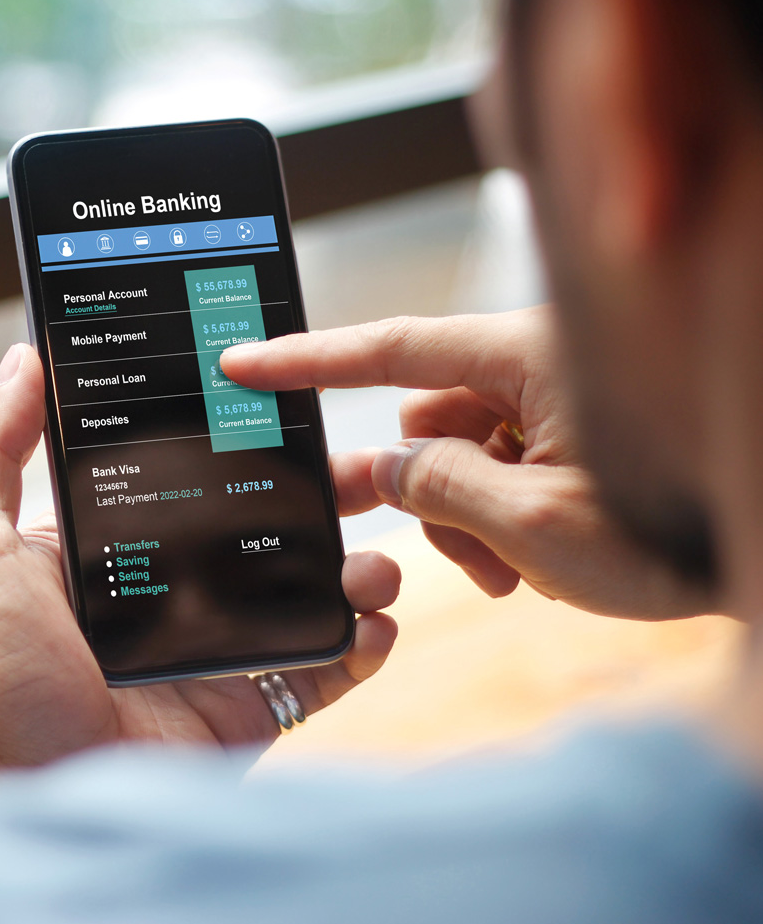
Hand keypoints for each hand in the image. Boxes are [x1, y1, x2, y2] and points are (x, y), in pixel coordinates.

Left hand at [0, 343, 399, 775]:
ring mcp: (212, 651)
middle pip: (264, 529)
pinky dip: (360, 645)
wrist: (23, 790)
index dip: (241, 441)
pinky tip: (378, 623)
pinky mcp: (244, 707)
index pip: (192, 476)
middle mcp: (169, 591)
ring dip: (356, 571)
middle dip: (323, 498)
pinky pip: (319, 670)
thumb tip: (21, 360)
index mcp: (113, 547)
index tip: (290, 404)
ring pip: (305, 595)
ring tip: (380, 562)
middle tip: (368, 475)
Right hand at [220, 307, 710, 619]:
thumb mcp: (537, 525)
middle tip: (477, 566)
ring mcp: (558, 400)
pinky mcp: (575, 431)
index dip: (307, 359)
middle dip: (431, 497)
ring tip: (522, 575)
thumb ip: (438, 489)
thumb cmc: (680, 534)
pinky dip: (501, 517)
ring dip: (469, 519)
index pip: (392, 348)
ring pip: (459, 453)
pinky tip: (544, 562)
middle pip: (427, 421)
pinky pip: (499, 465)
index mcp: (530, 357)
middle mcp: (540, 365)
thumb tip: (382, 471)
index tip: (243, 361)